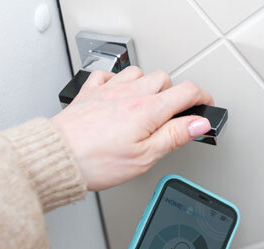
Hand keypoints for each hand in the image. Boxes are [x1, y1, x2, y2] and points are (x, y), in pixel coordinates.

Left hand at [51, 66, 213, 190]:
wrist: (57, 158)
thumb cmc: (96, 162)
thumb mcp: (145, 157)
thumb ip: (175, 136)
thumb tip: (199, 123)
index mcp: (148, 110)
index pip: (187, 91)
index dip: (203, 97)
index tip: (206, 105)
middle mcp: (129, 94)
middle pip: (164, 79)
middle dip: (174, 94)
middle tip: (174, 114)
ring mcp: (108, 90)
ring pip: (138, 73)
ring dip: (147, 85)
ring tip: (147, 105)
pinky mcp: (89, 93)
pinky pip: (108, 75)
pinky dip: (118, 82)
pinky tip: (118, 94)